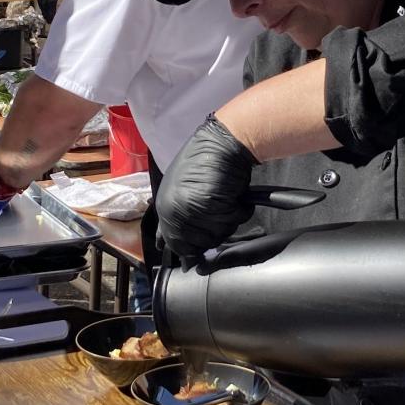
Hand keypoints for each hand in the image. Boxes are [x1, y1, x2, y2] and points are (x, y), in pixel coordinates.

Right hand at [37, 0, 74, 22]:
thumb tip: (71, 9)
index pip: (51, 2)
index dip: (52, 12)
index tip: (54, 19)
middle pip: (45, 4)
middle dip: (47, 13)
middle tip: (50, 22)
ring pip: (41, 2)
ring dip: (44, 11)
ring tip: (47, 19)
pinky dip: (42, 6)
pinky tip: (45, 12)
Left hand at [155, 115, 257, 258]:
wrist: (221, 142)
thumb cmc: (206, 163)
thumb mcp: (184, 191)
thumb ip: (181, 218)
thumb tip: (187, 257)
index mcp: (164, 207)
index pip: (173, 243)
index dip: (187, 252)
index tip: (193, 262)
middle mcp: (173, 210)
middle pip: (199, 244)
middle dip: (214, 231)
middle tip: (220, 211)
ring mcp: (190, 208)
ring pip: (218, 235)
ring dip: (228, 219)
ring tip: (226, 197)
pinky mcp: (209, 204)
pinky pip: (232, 220)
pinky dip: (240, 210)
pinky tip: (235, 195)